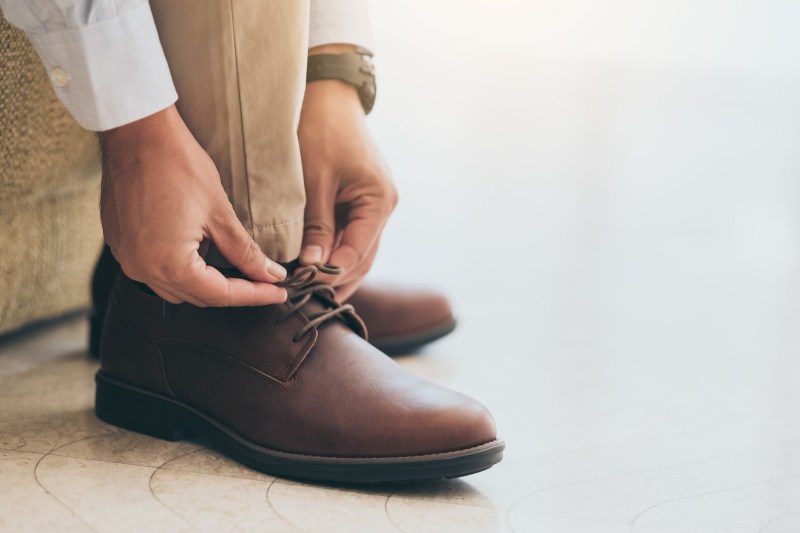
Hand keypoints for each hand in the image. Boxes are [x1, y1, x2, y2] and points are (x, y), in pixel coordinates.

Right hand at [99, 105, 287, 306]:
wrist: (136, 132)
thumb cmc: (178, 164)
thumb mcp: (220, 213)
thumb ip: (245, 252)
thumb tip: (270, 275)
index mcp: (169, 264)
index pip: (221, 295)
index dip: (255, 296)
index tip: (280, 294)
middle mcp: (142, 269)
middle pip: (198, 297)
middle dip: (234, 291)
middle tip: (265, 281)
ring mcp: (127, 258)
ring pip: (177, 288)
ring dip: (208, 284)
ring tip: (238, 270)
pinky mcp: (121, 245)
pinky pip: (156, 271)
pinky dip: (183, 270)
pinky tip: (204, 253)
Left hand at [298, 76, 397, 299]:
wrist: (329, 95)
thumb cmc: (320, 130)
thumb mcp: (314, 180)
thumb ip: (316, 225)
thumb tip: (313, 266)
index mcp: (379, 201)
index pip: (358, 251)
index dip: (333, 274)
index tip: (307, 290)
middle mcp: (384, 206)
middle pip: (364, 257)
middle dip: (339, 280)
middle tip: (310, 302)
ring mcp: (376, 203)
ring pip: (360, 249)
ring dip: (339, 270)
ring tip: (313, 292)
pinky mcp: (363, 199)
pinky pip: (353, 234)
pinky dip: (337, 252)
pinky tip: (318, 266)